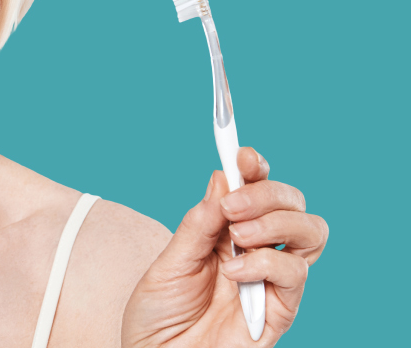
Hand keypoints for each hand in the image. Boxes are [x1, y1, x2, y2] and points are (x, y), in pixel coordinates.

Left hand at [122, 147, 328, 346]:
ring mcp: (271, 280)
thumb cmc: (159, 315)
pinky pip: (295, 274)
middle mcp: (257, 251)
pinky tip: (233, 272)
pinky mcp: (281, 310)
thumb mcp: (169, 262)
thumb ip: (198, 224)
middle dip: (267, 192)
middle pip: (292, 203)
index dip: (255, 168)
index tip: (242, 154)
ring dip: (275, 223)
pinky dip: (265, 263)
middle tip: (232, 206)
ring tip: (237, 237)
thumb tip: (223, 178)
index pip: (256, 191)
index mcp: (227, 234)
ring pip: (311, 232)